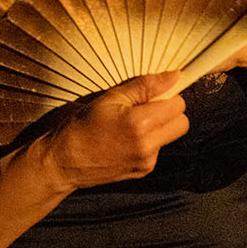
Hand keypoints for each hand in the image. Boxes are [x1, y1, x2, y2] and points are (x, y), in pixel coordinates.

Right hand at [42, 72, 188, 190]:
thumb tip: (174, 76)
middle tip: (146, 108)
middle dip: (170, 112)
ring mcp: (147, 161)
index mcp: (140, 123)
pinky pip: (157, 150)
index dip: (167, 95)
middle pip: (182, 123)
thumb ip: (146, 86)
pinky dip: (148, 142)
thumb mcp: (111, 98)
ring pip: (170, 137)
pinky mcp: (143, 171)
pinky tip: (127, 139)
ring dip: (159, 127)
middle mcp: (148, 145)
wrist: (65, 160)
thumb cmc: (82, 126)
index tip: (153, 94)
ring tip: (132, 125)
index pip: (178, 105)